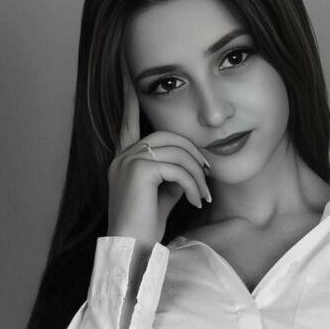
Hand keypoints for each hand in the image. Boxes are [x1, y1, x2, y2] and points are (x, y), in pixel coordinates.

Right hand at [107, 53, 211, 243]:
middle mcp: (121, 156)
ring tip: (203, 196)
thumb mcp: (162, 196)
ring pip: (175, 151)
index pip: (127, 122)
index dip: (129, 99)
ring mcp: (127, 161)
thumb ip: (171, 175)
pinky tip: (195, 202)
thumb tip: (190, 167)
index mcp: (123, 159)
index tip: (132, 78)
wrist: (133, 250)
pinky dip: (192, 184)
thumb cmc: (146, 228)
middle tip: (208, 177)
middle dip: (193, 154)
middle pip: (167, 136)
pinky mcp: (138, 171)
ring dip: (196, 174)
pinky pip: (176, 167)